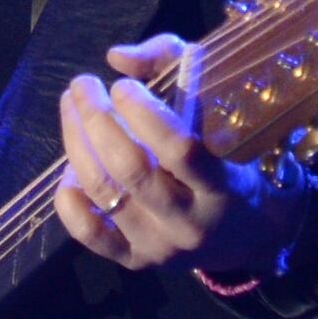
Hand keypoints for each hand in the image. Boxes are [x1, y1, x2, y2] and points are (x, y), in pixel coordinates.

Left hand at [53, 34, 310, 277]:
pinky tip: (71, 168)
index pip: (178, 149)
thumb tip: (117, 58)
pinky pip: (88, 233)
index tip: (122, 84)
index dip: (144, 112)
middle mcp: (189, 221)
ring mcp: (159, 245)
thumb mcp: (219, 102)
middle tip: (83, 85)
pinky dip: (70, 199)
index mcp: (221, 185)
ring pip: (104, 193)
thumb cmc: (232, 155)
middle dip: (96, 119)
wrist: (248, 233)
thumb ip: (173, 64)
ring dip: (77, 144)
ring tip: (72, 110)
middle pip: (130, 170)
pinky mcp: (135, 260)